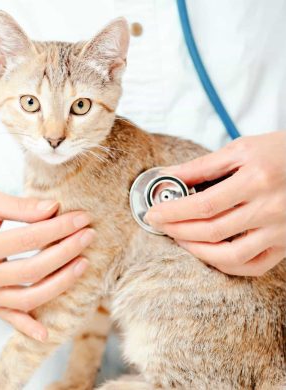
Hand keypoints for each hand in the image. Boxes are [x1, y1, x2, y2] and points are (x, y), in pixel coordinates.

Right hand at [0, 189, 93, 340]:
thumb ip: (21, 207)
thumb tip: (55, 209)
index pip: (28, 240)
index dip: (58, 229)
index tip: (81, 219)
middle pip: (32, 271)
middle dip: (65, 252)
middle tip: (88, 236)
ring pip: (27, 298)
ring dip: (60, 284)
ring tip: (83, 264)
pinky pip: (10, 318)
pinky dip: (28, 327)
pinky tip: (47, 333)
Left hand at [145, 131, 285, 276]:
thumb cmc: (280, 152)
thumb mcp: (242, 149)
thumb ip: (203, 166)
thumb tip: (168, 176)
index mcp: (256, 180)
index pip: (204, 204)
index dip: (173, 212)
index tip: (153, 213)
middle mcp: (270, 208)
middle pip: (212, 231)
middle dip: (177, 230)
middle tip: (159, 225)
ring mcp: (279, 231)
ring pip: (230, 256)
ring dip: (196, 250)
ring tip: (178, 238)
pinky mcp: (285, 245)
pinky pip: (252, 266)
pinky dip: (225, 266)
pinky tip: (207, 253)